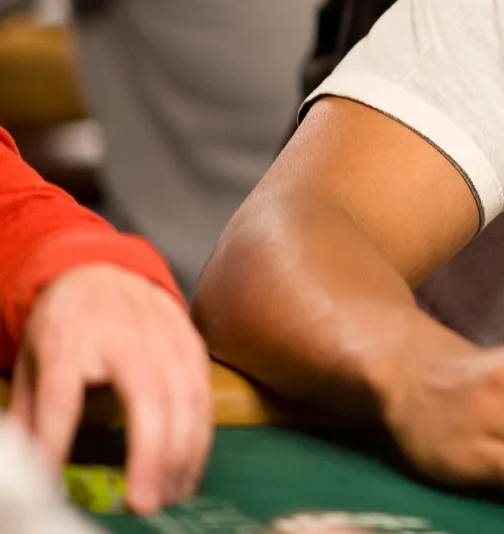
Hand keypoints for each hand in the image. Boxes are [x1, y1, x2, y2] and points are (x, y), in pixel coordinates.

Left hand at [10, 264, 211, 514]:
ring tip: (170, 495)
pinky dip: (201, 435)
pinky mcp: (192, 342)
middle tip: (142, 502)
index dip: (56, 441)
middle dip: (150, 453)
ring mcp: (165, 335)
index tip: (51, 482)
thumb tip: (29, 464)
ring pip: (186, 396)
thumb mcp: (33, 361)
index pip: (62, 396)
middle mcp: (123, 334)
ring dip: (182, 452)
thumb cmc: (65, 324)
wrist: (102, 271)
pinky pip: (204, 393)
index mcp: (69, 337)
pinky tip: (189, 468)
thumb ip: (34, 413)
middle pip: (146, 395)